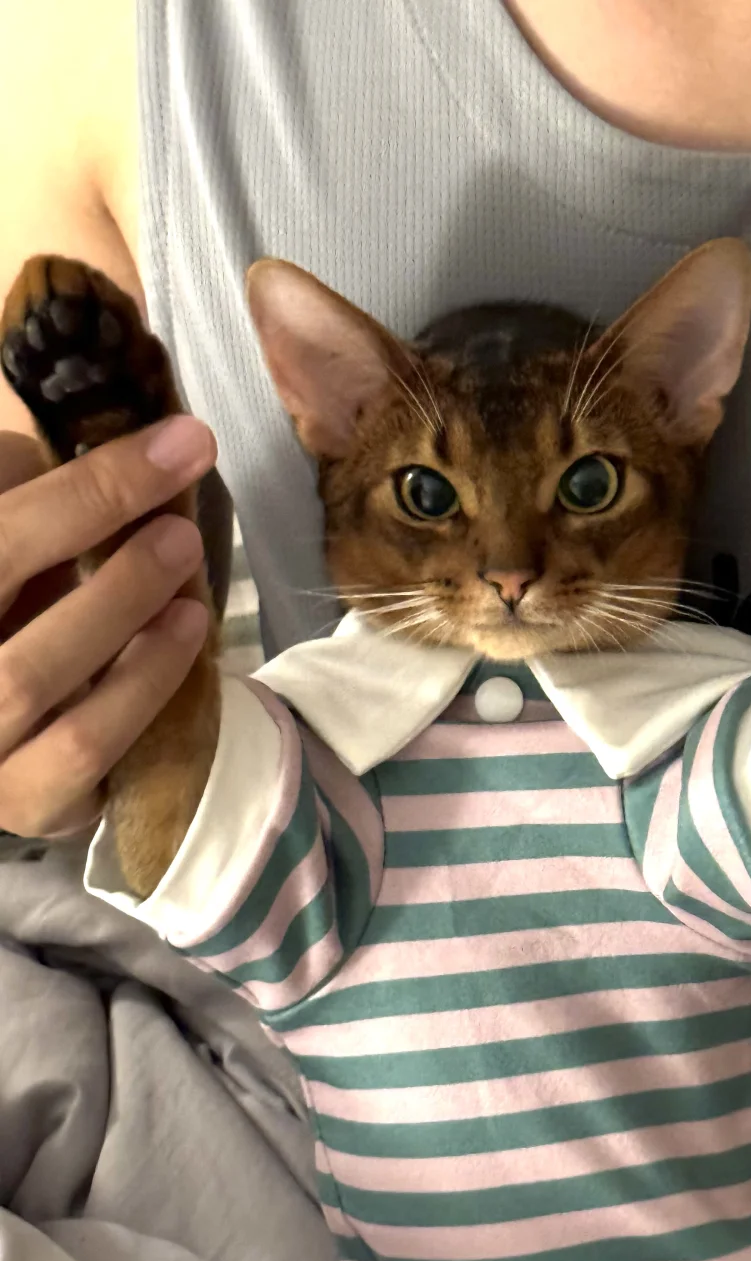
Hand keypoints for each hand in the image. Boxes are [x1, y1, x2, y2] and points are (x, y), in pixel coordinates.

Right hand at [0, 417, 214, 836]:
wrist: (4, 728)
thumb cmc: (11, 610)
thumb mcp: (14, 543)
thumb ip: (31, 492)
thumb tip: (110, 424)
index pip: (4, 530)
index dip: (91, 484)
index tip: (182, 442)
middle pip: (3, 580)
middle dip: (97, 532)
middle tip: (181, 519)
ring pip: (34, 677)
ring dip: (122, 610)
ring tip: (187, 563)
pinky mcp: (24, 800)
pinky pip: (82, 752)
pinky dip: (140, 691)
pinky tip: (187, 637)